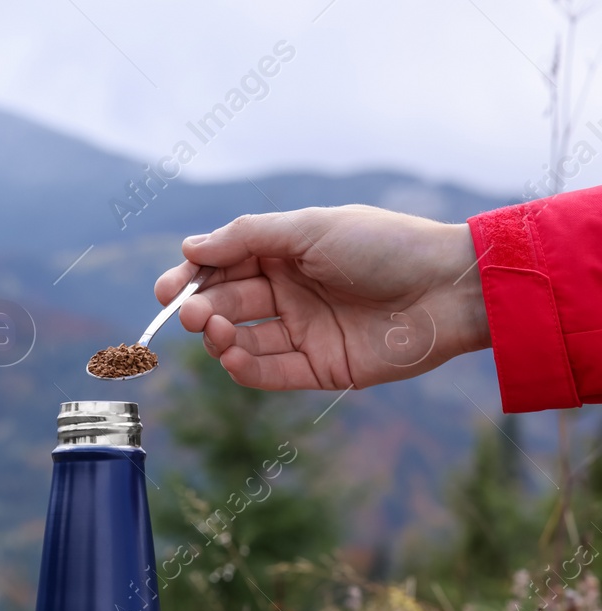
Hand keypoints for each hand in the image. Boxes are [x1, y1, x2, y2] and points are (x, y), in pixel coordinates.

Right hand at [155, 205, 490, 390]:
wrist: (449, 288)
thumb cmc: (385, 246)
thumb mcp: (310, 228)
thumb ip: (247, 238)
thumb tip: (189, 248)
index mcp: (287, 254)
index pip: (225, 266)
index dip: (194, 276)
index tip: (170, 287)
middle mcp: (291, 293)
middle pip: (228, 303)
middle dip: (200, 307)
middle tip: (186, 311)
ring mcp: (304, 332)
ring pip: (242, 340)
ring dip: (217, 336)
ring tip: (210, 326)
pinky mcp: (320, 368)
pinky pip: (269, 373)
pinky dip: (243, 366)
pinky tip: (229, 354)